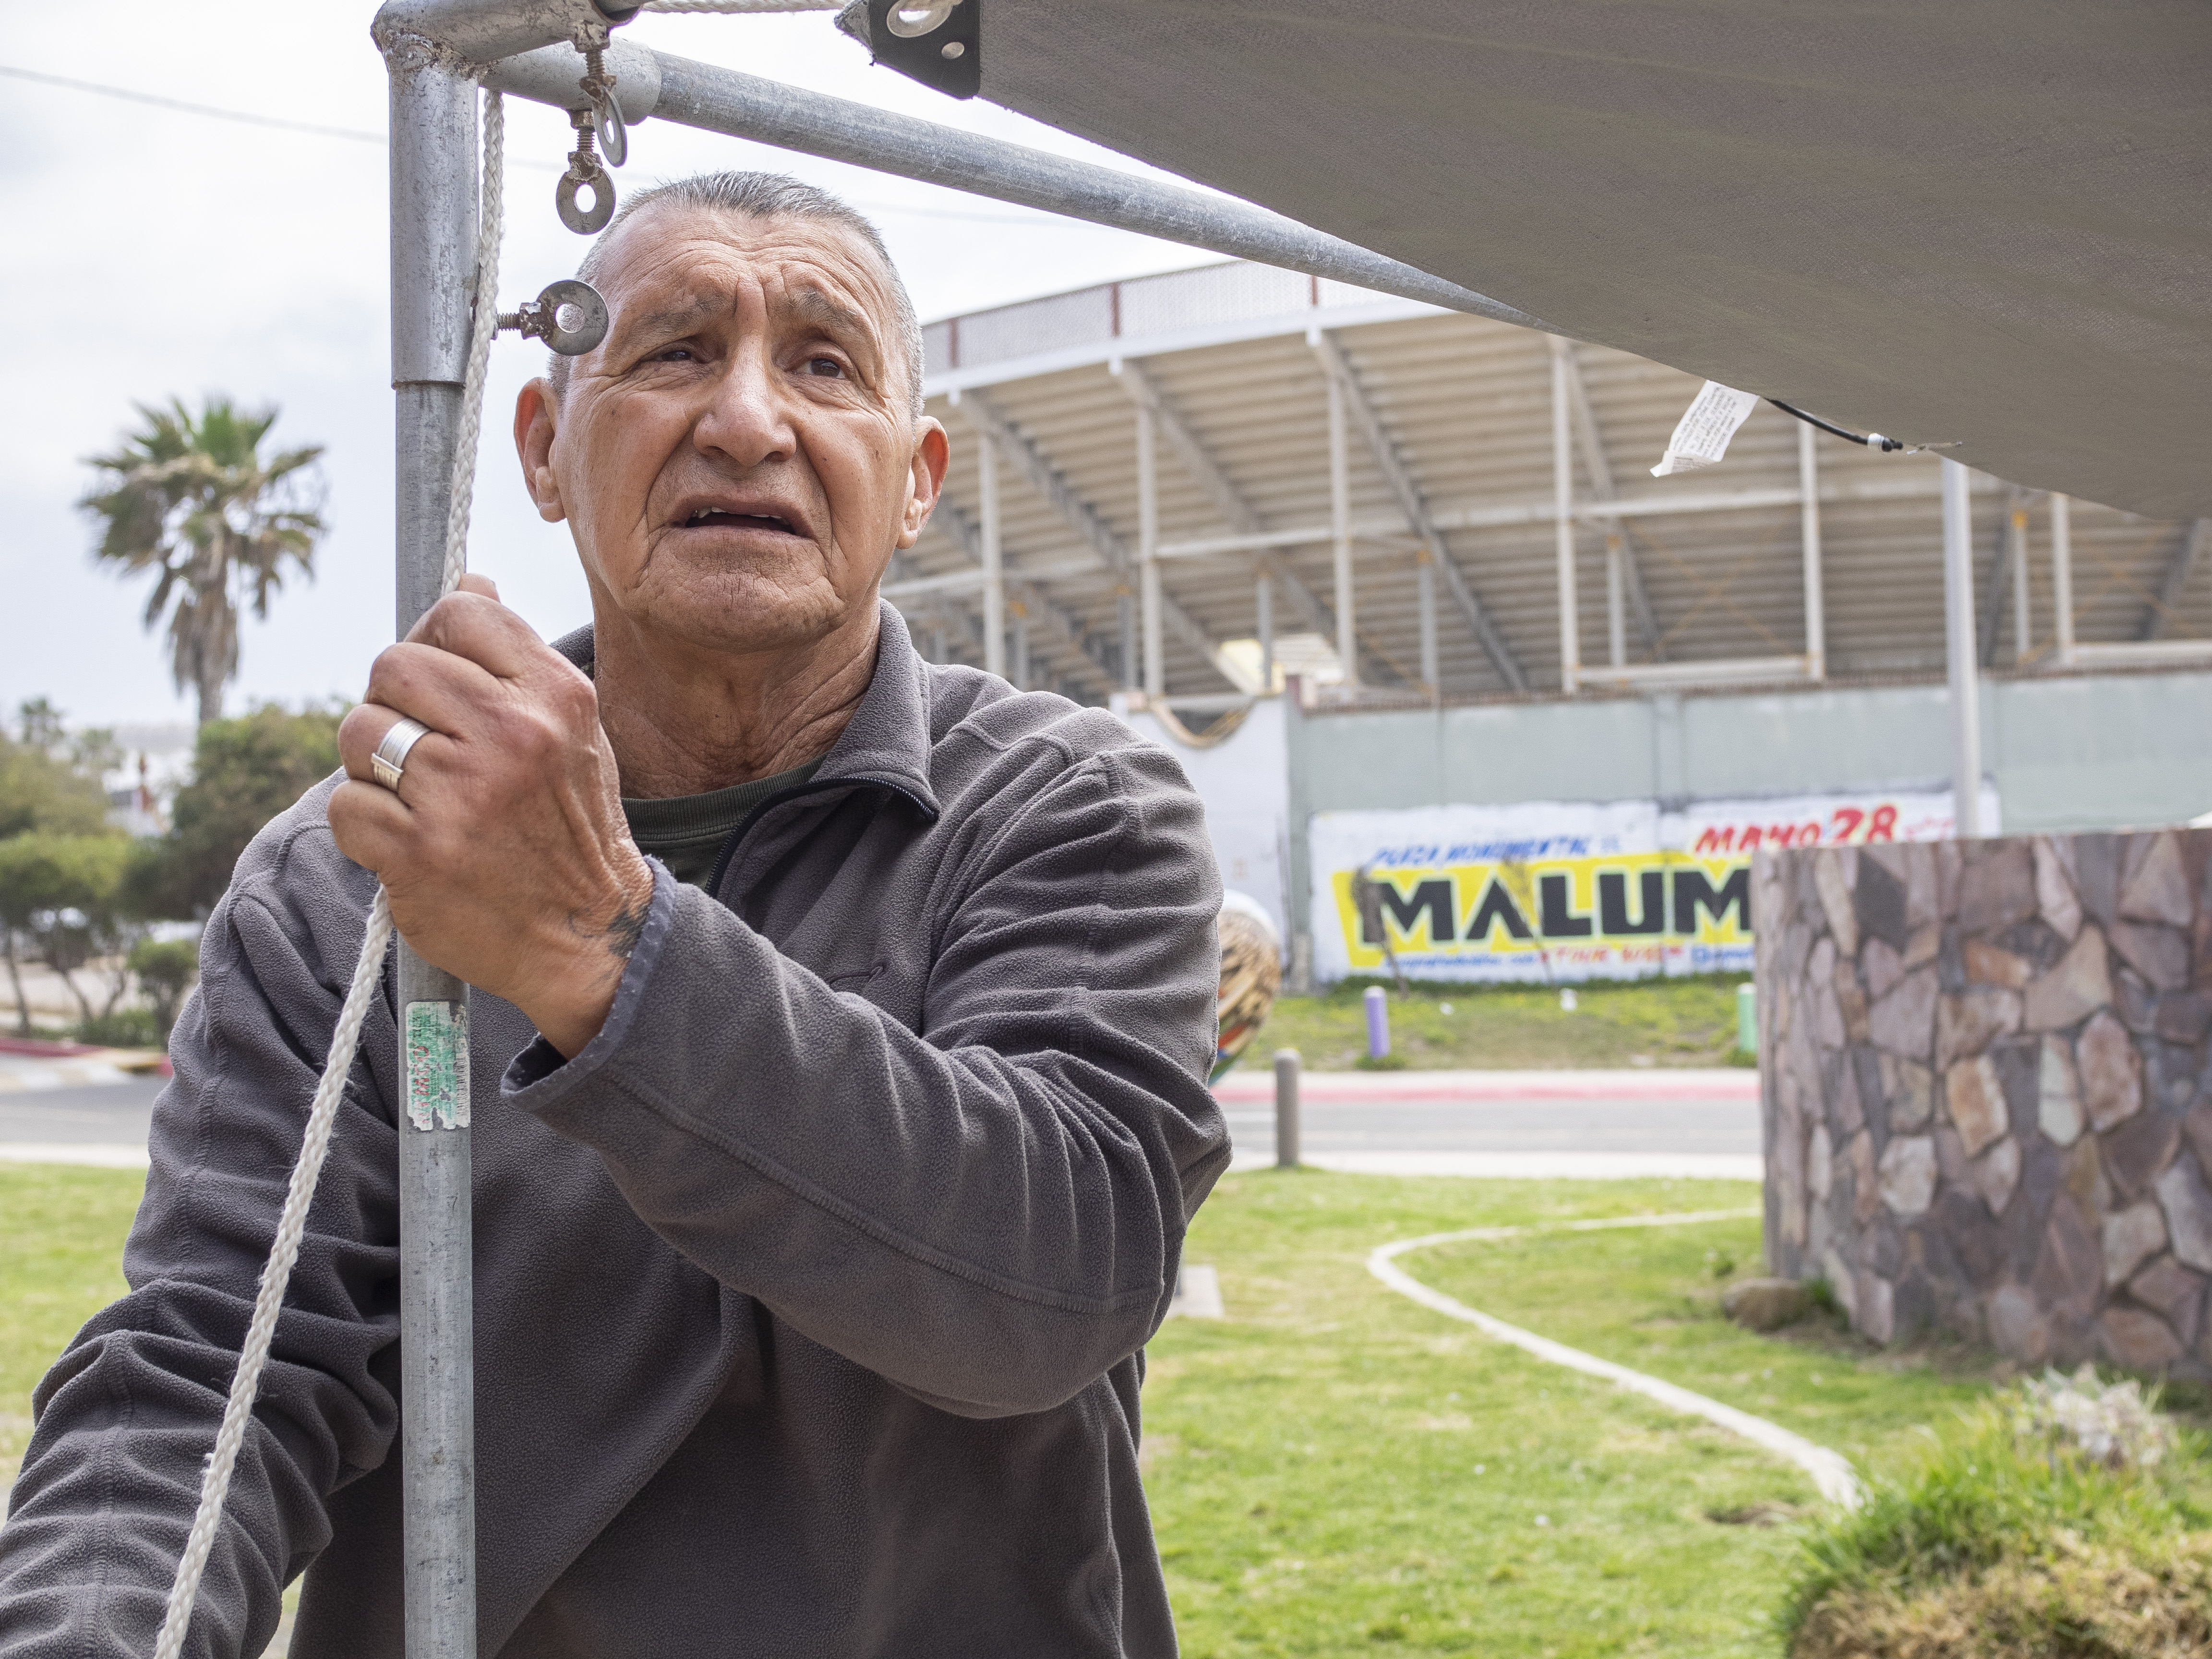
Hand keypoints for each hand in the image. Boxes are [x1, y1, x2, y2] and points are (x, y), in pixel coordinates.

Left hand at [330, 575, 654, 1057]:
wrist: (590, 936)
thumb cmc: (571, 827)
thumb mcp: (569, 731)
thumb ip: (515, 661)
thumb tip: (471, 581)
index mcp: (555, 696)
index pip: (459, 614)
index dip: (432, 642)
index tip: (441, 686)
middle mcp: (512, 736)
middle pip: (393, 667)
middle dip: (393, 705)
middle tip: (420, 749)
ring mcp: (464, 794)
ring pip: (359, 733)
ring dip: (371, 767)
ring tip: (415, 798)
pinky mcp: (420, 851)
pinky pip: (346, 806)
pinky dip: (365, 827)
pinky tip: (407, 844)